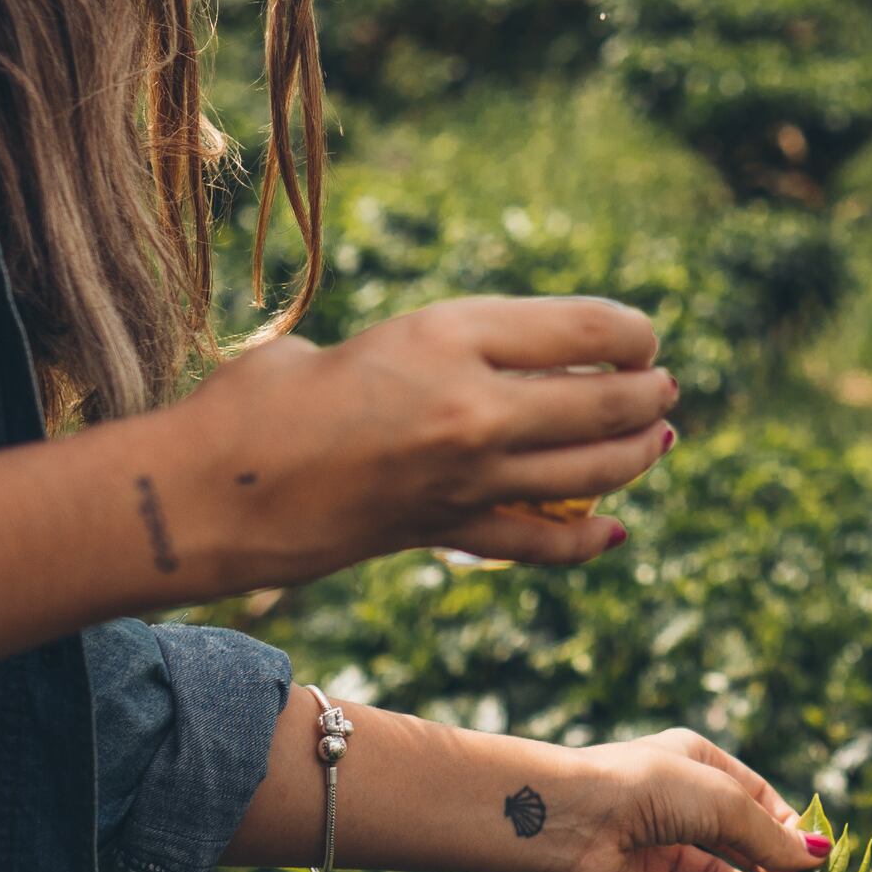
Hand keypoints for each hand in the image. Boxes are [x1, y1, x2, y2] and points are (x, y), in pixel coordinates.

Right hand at [160, 296, 677, 596]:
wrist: (209, 488)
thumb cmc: (260, 396)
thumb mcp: (357, 340)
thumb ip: (424, 348)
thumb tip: (469, 364)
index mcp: (448, 334)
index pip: (586, 330)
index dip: (632, 334)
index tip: (641, 339)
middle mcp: (473, 406)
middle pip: (604, 405)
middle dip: (646, 397)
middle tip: (662, 392)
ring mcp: (465, 478)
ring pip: (588, 475)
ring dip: (634, 459)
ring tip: (656, 443)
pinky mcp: (446, 533)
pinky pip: (540, 541)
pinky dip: (585, 539)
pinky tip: (612, 532)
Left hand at [516, 730, 829, 871]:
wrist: (564, 818)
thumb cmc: (647, 788)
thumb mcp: (722, 801)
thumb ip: (771, 834)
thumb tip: (819, 855)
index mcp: (697, 767)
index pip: (757, 801)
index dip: (788, 831)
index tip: (816, 861)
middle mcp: (678, 810)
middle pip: (741, 848)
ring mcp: (658, 855)